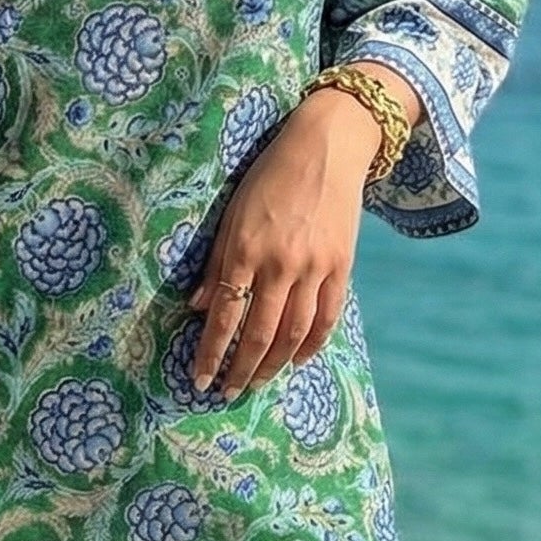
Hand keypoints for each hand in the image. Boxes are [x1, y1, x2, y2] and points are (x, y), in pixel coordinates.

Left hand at [187, 90, 380, 400]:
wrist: (327, 147)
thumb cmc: (270, 176)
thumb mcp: (233, 212)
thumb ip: (217, 262)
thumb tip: (201, 307)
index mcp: (246, 249)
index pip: (225, 315)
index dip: (211, 352)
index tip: (199, 378)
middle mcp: (280, 265)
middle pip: (259, 333)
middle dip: (240, 370)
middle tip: (226, 393)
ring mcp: (315, 268)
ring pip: (293, 333)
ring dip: (272, 365)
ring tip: (257, 384)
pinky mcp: (341, 267)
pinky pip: (327, 317)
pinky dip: (311, 344)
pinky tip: (296, 360)